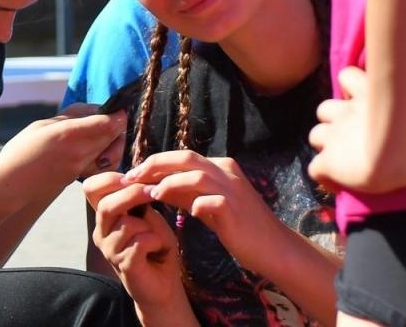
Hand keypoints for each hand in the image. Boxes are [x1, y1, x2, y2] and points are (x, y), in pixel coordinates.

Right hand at [0, 106, 126, 189]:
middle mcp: (80, 152)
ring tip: (103, 133)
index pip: (109, 123)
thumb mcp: (43, 124)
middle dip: (118, 126)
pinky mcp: (80, 178)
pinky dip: (106, 155)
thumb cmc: (21, 151)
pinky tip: (94, 148)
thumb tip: (95, 110)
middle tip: (112, 117)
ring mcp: (82, 168)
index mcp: (70, 134)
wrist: (9, 185)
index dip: (118, 114)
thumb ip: (71, 116)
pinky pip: (102, 164)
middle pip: (114, 138)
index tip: (117, 107)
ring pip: (112, 152)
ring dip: (114, 142)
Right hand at [83, 171, 197, 323]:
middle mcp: (101, 232)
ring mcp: (109, 250)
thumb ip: (139, 199)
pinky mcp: (123, 265)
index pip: (91, 187)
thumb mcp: (149, 215)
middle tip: (154, 194)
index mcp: (105, 216)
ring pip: (126, 224)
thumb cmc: (156, 245)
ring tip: (155, 236)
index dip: (111, 178)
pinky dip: (155, 240)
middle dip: (134, 195)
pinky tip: (156, 248)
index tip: (135, 179)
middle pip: (106, 204)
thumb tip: (137, 180)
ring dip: (149, 225)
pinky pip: (140, 242)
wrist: (164, 283)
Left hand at [122, 150, 277, 268]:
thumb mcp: (208, 205)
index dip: (155, 163)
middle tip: (132, 178)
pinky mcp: (236, 211)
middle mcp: (226, 172)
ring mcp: (233, 190)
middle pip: (186, 158)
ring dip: (170, 183)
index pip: (182, 157)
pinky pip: (213, 202)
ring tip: (153, 195)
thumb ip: (186, 193)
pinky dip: (197, 204)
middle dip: (155, 165)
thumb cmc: (240, 227)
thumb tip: (157, 186)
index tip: (133, 174)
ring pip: (197, 176)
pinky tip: (187, 214)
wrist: (274, 248)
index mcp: (220, 167)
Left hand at [308, 41, 405, 194]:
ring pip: (317, 134)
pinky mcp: (329, 163)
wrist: (396, 154)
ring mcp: (335, 138)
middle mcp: (347, 113)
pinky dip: (324, 175)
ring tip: (346, 156)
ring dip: (328, 142)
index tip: (364, 97)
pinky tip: (337, 182)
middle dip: (335, 117)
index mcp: (368, 95)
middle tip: (355, 131)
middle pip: (326, 107)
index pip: (348, 77)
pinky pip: (316, 169)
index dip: (353, 85)